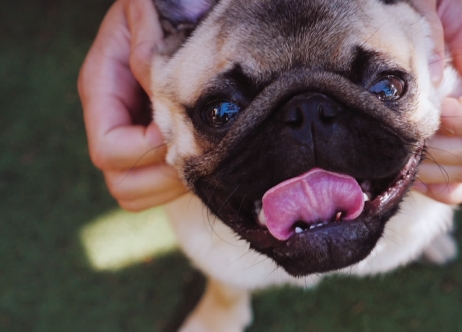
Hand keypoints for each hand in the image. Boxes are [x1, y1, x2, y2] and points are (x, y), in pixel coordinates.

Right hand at [78, 0, 186, 210]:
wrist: (175, 18)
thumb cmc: (163, 13)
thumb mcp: (149, 15)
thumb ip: (146, 43)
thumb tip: (154, 77)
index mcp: (102, 92)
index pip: (109, 149)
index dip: (145, 148)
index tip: (176, 127)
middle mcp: (114, 124)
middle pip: (121, 184)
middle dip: (164, 175)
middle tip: (196, 149)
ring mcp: (133, 144)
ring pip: (139, 196)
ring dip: (176, 183)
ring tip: (202, 152)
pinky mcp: (155, 155)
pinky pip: (161, 193)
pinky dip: (184, 184)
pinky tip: (205, 155)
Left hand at [411, 0, 461, 203]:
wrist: (418, 15)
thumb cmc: (416, 5)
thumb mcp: (420, 4)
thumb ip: (429, 33)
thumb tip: (431, 85)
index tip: (431, 114)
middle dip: (442, 150)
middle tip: (406, 141)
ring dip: (437, 171)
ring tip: (403, 159)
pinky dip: (445, 188)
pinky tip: (417, 177)